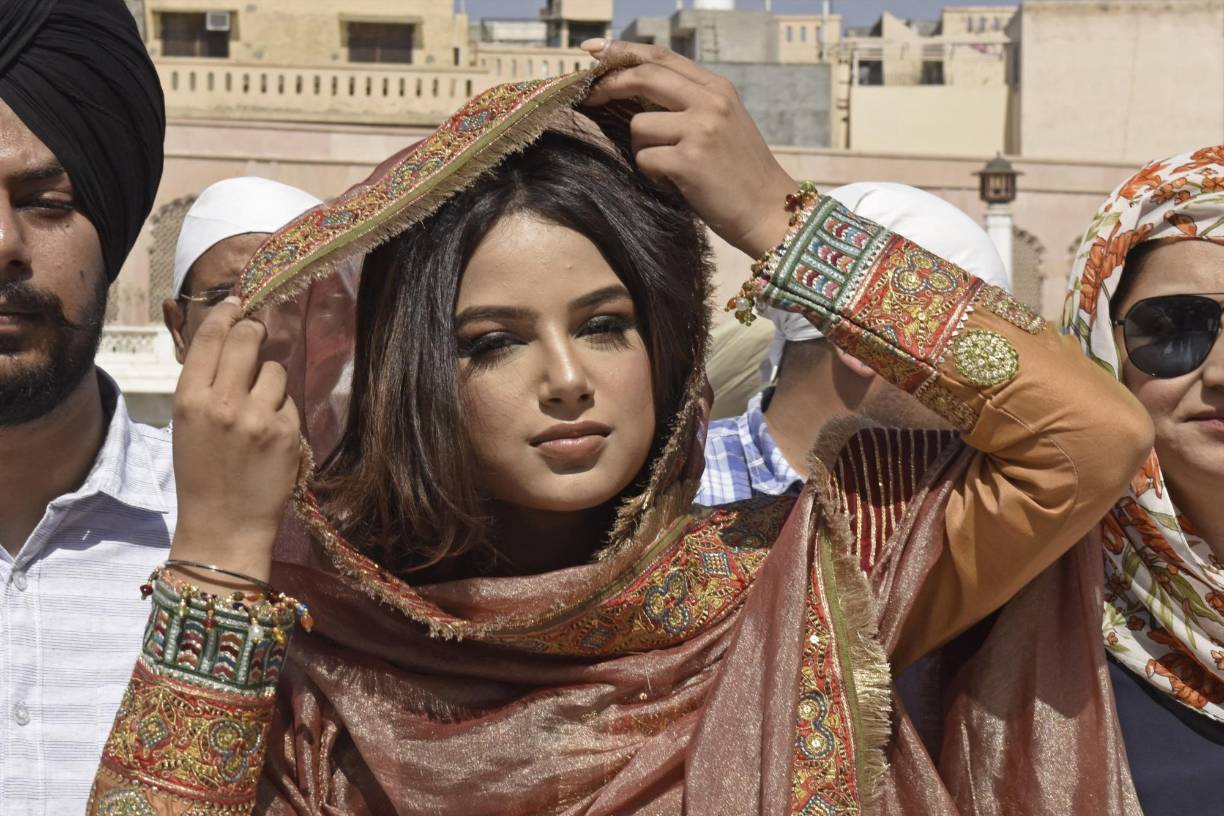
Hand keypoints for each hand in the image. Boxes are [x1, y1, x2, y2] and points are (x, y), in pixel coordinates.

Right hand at [169, 298, 301, 585]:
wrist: (224, 526)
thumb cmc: (201, 474)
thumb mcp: (187, 425)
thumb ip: (205, 384)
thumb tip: (229, 339)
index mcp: (188, 399)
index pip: (210, 337)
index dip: (227, 314)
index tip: (238, 303)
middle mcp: (222, 402)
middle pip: (248, 339)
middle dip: (255, 332)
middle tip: (257, 336)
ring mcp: (258, 416)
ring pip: (275, 368)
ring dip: (270, 380)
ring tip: (258, 408)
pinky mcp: (287, 432)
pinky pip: (290, 400)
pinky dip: (283, 409)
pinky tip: (271, 433)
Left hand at [582, 39, 797, 257]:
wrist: (769, 210)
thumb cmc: (739, 173)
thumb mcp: (722, 123)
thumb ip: (688, 102)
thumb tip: (635, 87)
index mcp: (717, 89)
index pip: (662, 57)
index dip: (624, 51)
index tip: (594, 51)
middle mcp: (711, 102)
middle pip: (644, 77)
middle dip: (609, 85)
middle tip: (590, 98)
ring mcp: (701, 130)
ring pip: (638, 126)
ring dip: (642, 149)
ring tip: (667, 168)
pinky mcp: (689, 161)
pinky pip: (645, 159)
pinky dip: (651, 175)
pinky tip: (674, 184)